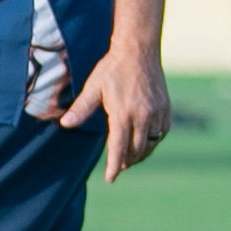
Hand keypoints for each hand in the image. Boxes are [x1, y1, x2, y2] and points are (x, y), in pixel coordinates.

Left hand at [61, 42, 170, 182]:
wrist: (138, 51)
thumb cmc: (112, 69)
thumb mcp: (93, 87)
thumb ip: (81, 108)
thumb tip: (65, 124)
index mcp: (122, 113)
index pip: (119, 148)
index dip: (114, 166)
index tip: (110, 179)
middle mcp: (142, 116)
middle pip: (136, 149)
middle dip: (127, 161)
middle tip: (119, 167)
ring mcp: (157, 112)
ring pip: (151, 143)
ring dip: (141, 154)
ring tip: (131, 159)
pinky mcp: (165, 108)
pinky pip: (162, 132)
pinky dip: (153, 141)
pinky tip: (146, 143)